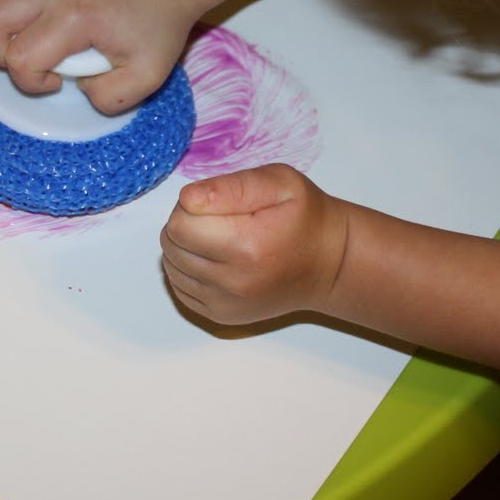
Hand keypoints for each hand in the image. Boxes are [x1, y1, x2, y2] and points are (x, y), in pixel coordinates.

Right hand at [0, 0, 202, 114]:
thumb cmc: (162, 23)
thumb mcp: (148, 77)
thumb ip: (107, 97)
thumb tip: (78, 86)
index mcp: (76, 17)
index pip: (21, 57)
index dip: (31, 81)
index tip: (59, 81)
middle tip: (26, 62)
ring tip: (18, 32)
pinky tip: (39, 9)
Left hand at [161, 164, 350, 325]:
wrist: (328, 264)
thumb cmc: (304, 218)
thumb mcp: (279, 183)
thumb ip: (231, 187)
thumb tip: (187, 200)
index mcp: (247, 245)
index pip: (180, 223)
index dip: (191, 206)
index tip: (218, 204)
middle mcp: (233, 282)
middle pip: (171, 246)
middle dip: (185, 225)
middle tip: (219, 219)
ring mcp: (225, 304)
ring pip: (171, 268)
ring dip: (184, 248)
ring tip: (218, 238)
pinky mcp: (220, 316)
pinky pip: (180, 289)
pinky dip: (187, 271)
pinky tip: (214, 259)